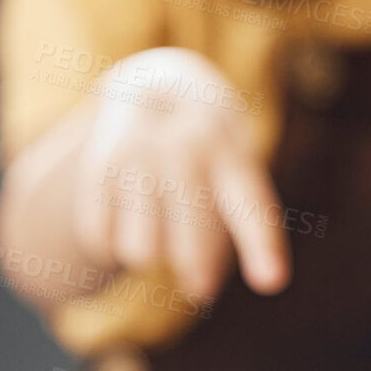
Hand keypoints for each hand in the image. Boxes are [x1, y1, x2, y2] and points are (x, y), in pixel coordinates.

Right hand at [73, 47, 289, 296]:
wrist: (154, 81)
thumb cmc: (210, 149)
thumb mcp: (236, 168)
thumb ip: (233, 226)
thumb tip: (201, 286)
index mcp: (232, 153)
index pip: (250, 206)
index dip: (262, 247)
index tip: (272, 283)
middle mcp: (185, 150)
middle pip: (188, 243)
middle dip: (195, 274)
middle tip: (201, 289)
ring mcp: (138, 156)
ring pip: (141, 252)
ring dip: (150, 257)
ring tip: (159, 229)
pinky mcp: (98, 166)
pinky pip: (102, 240)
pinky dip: (112, 246)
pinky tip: (126, 220)